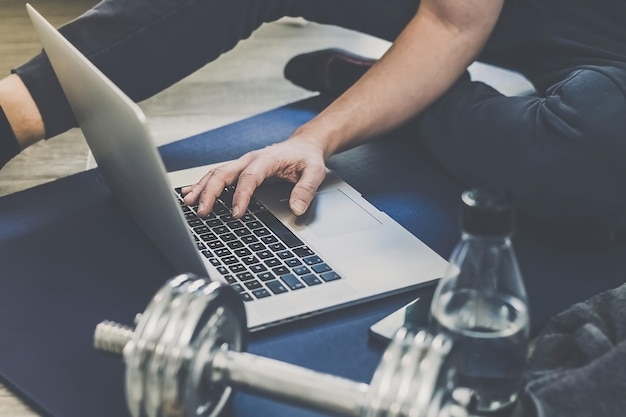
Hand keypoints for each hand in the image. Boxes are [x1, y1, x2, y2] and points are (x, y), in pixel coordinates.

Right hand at [181, 135, 327, 217]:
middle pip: (224, 173)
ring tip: (189, 203)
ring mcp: (242, 163)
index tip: (235, 213)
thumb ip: (306, 190)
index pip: (249, 177)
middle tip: (203, 211)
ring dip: (201, 188)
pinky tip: (190, 193)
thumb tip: (297, 208)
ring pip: (216, 173)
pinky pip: (217, 175)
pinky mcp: (239, 169)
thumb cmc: (307, 158)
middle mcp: (250, 159)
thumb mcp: (315, 172)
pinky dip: (202, 184)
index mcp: (267, 159)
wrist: (303, 145)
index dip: (240, 195)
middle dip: (210, 192)